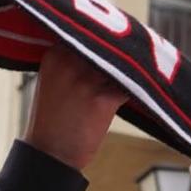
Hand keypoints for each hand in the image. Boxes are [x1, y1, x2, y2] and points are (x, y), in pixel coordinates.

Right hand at [23, 44, 128, 172]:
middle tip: (137, 52)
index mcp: (55, 55)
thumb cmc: (53, 120)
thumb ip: (73, 60)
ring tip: (141, 72)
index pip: (90, 34)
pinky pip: (129, 84)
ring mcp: (86, 81)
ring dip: (132, 69)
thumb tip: (105, 48)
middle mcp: (68, 63)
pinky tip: (140, 90)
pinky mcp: (103, 100)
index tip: (118, 40)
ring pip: (121, 63)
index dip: (107, 37)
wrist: (50, 156)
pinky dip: (137, 87)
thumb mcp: (54, 81)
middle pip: (107, 45)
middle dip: (122, 51)